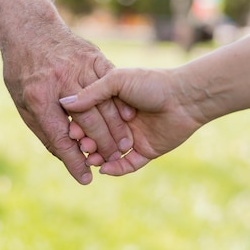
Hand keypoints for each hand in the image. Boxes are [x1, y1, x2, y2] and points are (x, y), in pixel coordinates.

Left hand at [2, 23, 133, 184]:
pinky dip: (120, 103)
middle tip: (112, 161)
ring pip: (104, 104)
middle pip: (88, 122)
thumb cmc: (23, 71)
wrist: (29, 29)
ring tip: (124, 146)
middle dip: (102, 146)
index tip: (85, 178)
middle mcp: (60, 82)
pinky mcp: (94, 56)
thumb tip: (64, 156)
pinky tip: (127, 119)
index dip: (74, 161)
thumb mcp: (22, 103)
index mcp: (38, 97)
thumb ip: (44, 130)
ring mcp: (79, 67)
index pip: (59, 137)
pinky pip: (112, 84)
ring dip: (116, 128)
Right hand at [60, 67, 205, 175]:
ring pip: (109, 153)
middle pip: (96, 138)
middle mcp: (120, 122)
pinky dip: (115, 169)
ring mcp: (132, 138)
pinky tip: (104, 169)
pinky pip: (127, 164)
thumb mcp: (117, 81)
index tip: (71, 131)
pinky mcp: (145, 152)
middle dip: (87, 143)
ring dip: (98, 157)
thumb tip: (64, 102)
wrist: (184, 97)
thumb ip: (91, 93)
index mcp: (111, 104)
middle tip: (82, 145)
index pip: (88, 118)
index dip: (78, 126)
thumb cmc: (152, 83)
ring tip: (91, 159)